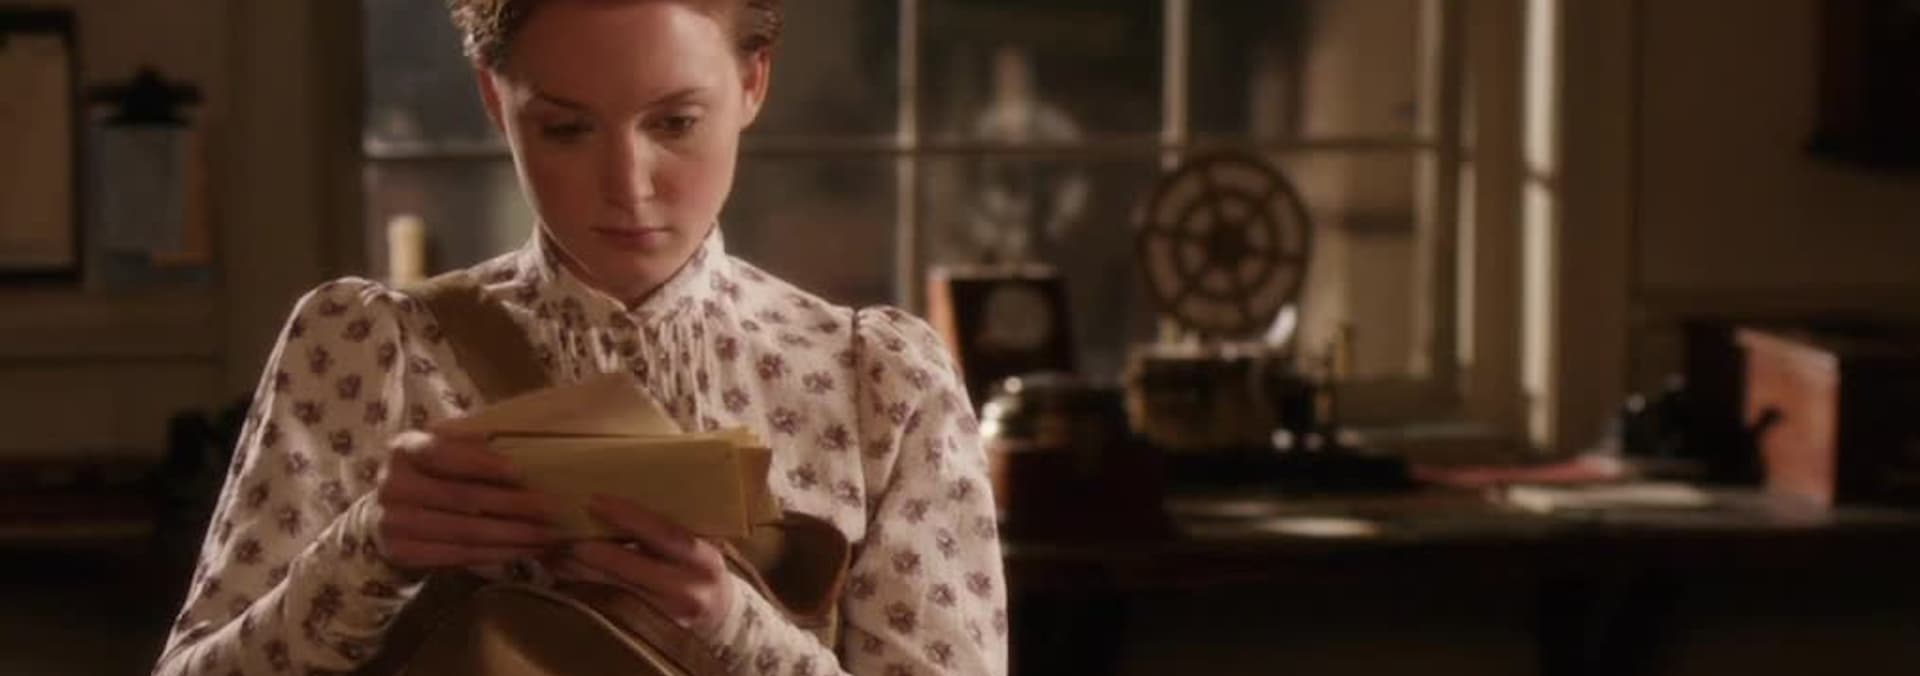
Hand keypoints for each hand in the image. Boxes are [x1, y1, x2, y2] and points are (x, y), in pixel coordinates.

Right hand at [373, 429, 562, 573]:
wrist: (387, 515)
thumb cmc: (432, 475)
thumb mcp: (445, 451)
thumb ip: (474, 446)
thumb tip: (529, 448)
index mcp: (404, 448)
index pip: (443, 453)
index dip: (482, 463)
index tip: (521, 472)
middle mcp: (392, 485)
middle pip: (463, 498)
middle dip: (514, 505)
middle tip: (552, 509)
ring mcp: (393, 523)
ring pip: (466, 532)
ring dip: (514, 535)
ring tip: (549, 534)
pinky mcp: (402, 554)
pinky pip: (460, 555)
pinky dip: (498, 554)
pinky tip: (526, 550)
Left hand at [550, 496, 734, 637]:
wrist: (720, 620)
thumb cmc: (701, 571)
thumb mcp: (699, 548)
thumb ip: (670, 531)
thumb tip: (618, 500)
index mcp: (704, 559)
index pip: (665, 534)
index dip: (630, 518)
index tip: (595, 500)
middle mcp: (688, 589)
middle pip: (633, 567)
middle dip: (594, 548)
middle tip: (563, 529)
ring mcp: (667, 616)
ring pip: (614, 590)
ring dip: (581, 569)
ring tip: (555, 549)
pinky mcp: (648, 633)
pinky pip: (609, 608)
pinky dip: (584, 590)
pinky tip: (563, 575)